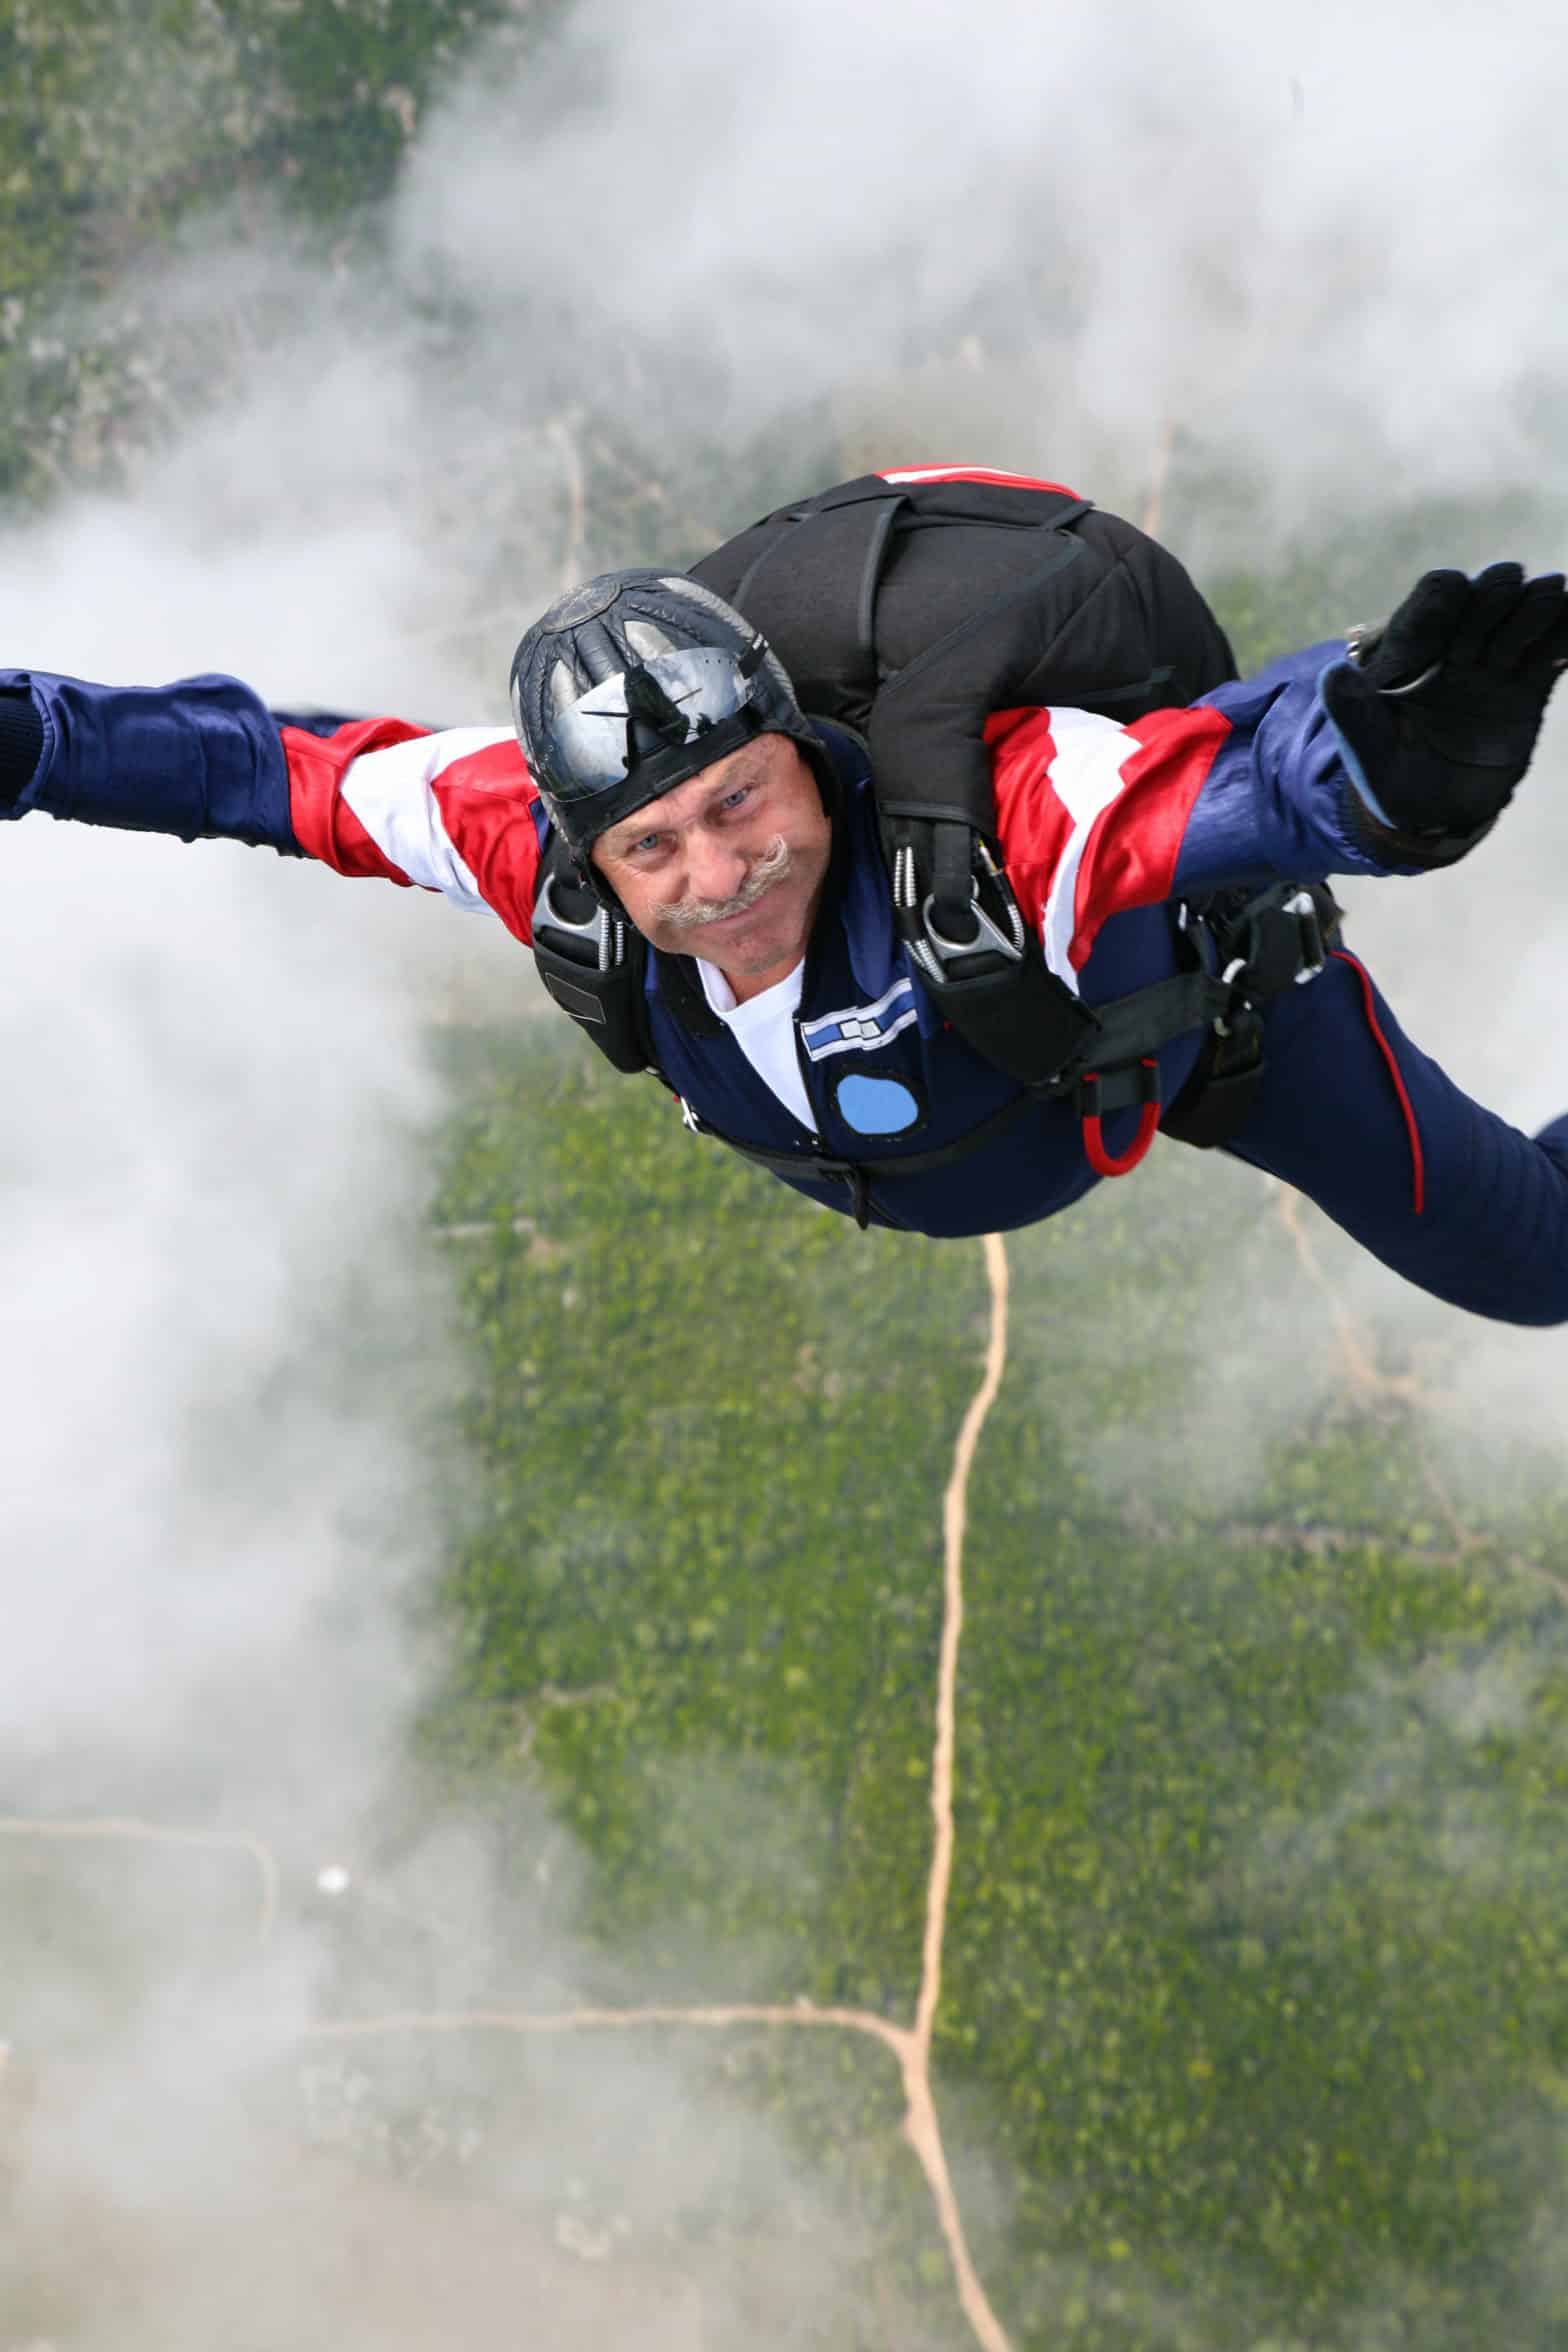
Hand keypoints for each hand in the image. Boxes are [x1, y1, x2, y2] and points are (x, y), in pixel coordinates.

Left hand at [1322, 563, 1567, 864]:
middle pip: (1495, 583)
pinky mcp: (1532, 685)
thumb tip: (1333, 673)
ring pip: (1536, 601)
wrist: (1433, 814)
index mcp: (1414, 648)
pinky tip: (1555, 659)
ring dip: (1537, 615)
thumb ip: (1352, 715)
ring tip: (1512, 667)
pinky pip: (1562, 641)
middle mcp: (1458, 644)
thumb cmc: (1390, 779)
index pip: (1440, 589)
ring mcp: (1498, 660)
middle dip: (1498, 606)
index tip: (1450, 652)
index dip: (1453, 604)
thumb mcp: (1367, 756)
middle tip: (1485, 662)